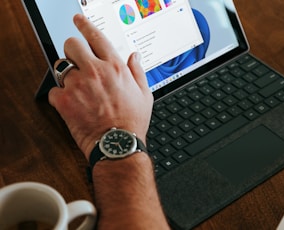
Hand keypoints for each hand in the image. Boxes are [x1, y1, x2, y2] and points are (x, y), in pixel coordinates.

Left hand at [48, 14, 152, 159]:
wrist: (117, 144)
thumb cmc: (132, 122)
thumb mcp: (144, 94)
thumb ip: (137, 71)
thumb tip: (134, 56)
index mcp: (115, 68)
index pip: (96, 36)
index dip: (85, 25)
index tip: (78, 21)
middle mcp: (95, 72)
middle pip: (72, 45)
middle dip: (73, 50)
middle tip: (77, 61)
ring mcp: (78, 85)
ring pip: (61, 67)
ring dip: (67, 75)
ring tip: (77, 88)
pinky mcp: (65, 101)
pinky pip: (54, 90)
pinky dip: (60, 96)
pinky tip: (72, 104)